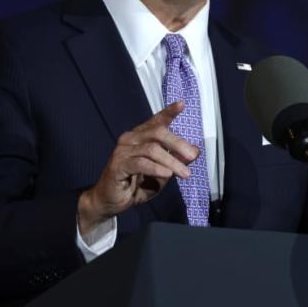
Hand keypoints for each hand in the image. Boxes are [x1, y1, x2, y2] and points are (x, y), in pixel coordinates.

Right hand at [78, 101, 198, 233]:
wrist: (112, 201)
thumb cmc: (137, 185)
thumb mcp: (164, 172)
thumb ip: (177, 160)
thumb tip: (196, 151)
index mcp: (141, 137)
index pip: (156, 121)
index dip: (168, 112)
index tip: (181, 104)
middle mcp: (130, 139)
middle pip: (158, 133)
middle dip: (178, 144)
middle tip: (192, 156)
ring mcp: (122, 151)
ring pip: (152, 149)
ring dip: (171, 161)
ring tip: (184, 173)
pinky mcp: (117, 165)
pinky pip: (140, 163)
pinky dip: (156, 168)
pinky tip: (168, 174)